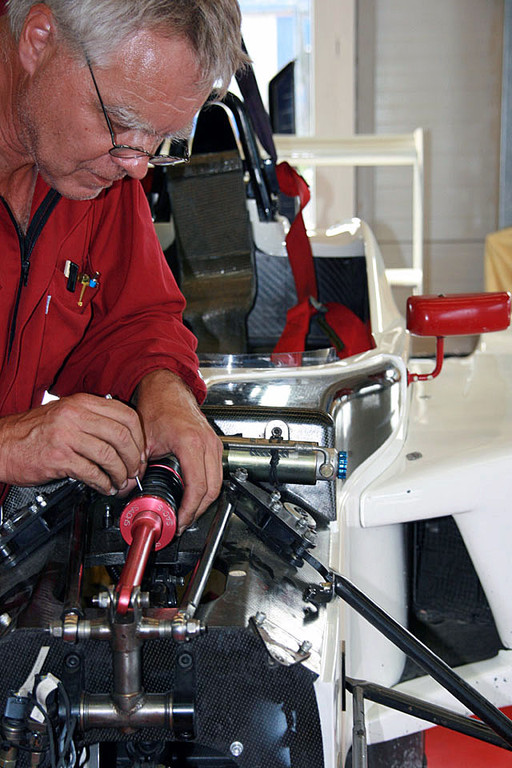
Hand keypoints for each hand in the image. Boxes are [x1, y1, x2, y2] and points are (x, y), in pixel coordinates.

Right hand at [0, 393, 145, 494]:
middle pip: (122, 436)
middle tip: (134, 471)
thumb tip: (126, 440)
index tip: (141, 452)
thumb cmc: (33, 432)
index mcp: (82, 403)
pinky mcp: (58, 457)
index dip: (139, 437)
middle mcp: (76, 415)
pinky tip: (104, 487)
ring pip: (109, 455)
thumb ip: (94, 420)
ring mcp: (67, 435)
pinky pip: (92, 472)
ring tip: (120, 482)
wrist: (2, 443)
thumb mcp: (66, 414)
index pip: (126, 415)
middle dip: (134, 458)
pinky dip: (103, 483)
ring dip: (120, 474)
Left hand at [133, 370, 222, 533]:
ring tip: (186, 513)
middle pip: (212, 490)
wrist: (166, 388)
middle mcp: (207, 444)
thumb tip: (133, 488)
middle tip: (181, 523)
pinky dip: (207, 488)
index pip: (197, 488)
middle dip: (197, 511)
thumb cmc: (158, 405)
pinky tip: (193, 495)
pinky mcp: (214, 444)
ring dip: (204, 501)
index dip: (188, 510)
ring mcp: (214, 443)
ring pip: (218, 483)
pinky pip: (216, 473)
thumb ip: (139, 466)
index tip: (177, 521)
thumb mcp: (144, 440)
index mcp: (191, 443)